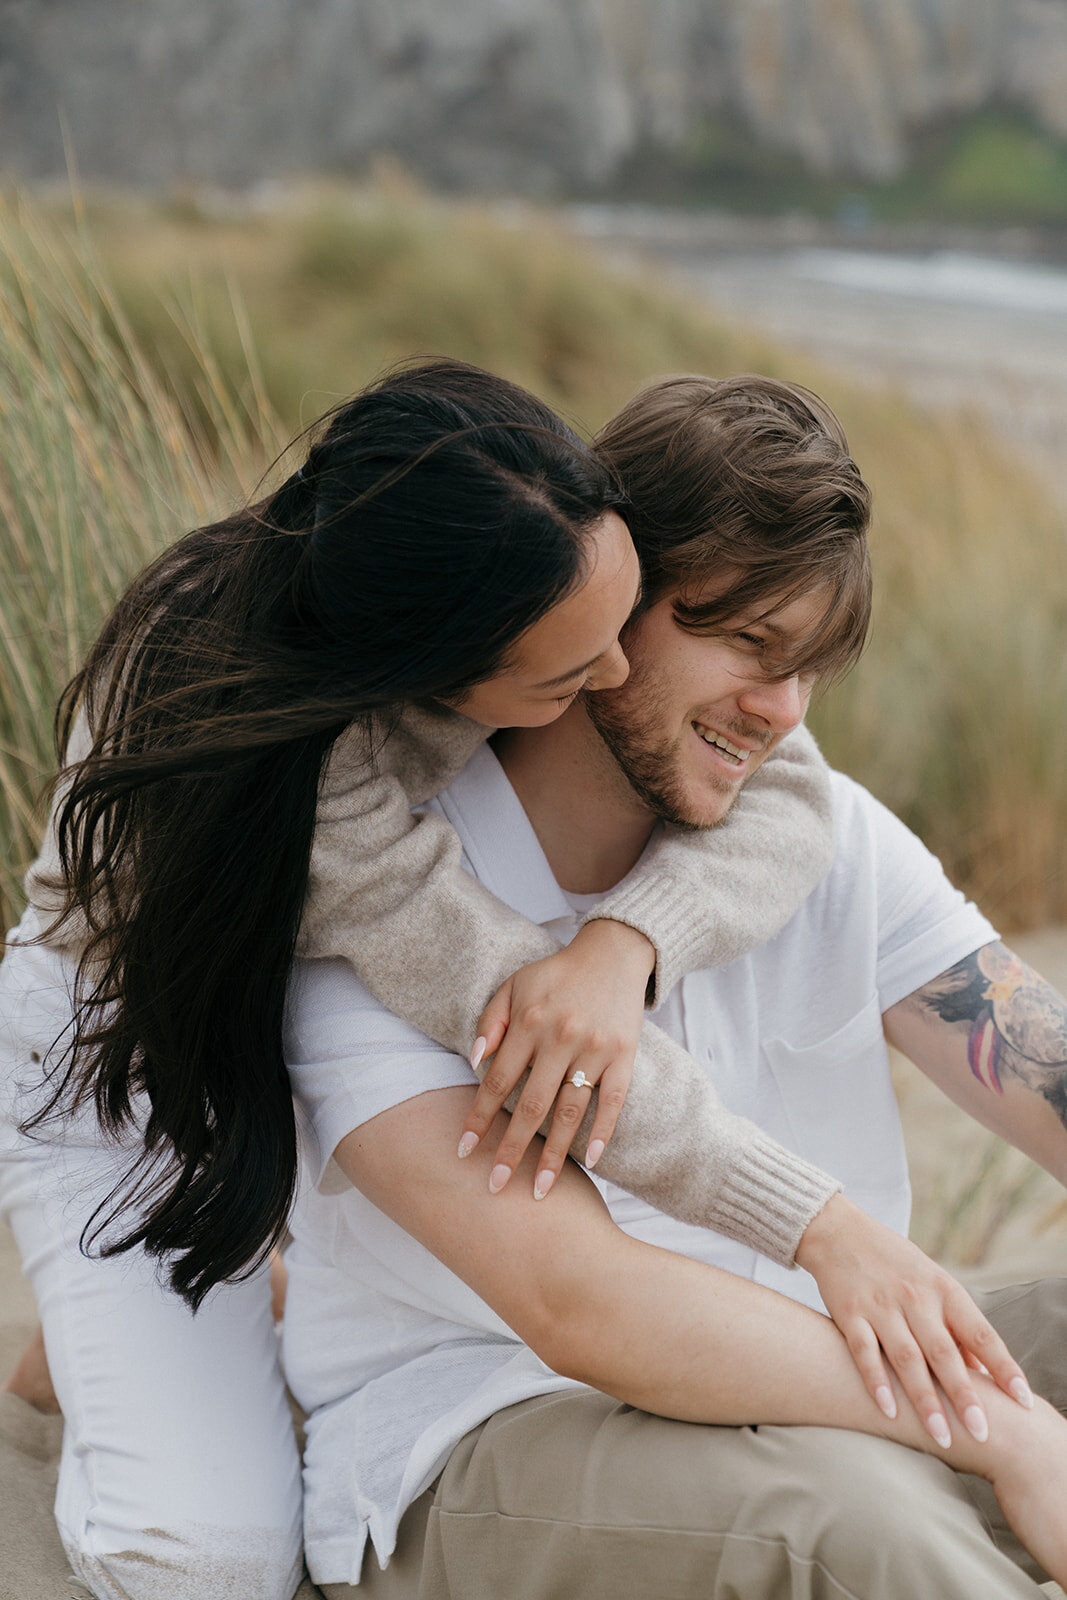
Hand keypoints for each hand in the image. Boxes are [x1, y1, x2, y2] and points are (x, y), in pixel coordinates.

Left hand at [457, 920, 655, 1198]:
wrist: (613, 953)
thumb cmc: (556, 974)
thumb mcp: (514, 985)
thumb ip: (491, 1022)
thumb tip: (472, 1062)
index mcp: (529, 1022)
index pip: (497, 1081)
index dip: (478, 1118)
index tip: (463, 1151)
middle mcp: (561, 1038)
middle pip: (532, 1105)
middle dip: (511, 1149)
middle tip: (496, 1187)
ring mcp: (596, 1049)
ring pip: (571, 1111)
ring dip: (555, 1154)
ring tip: (540, 1189)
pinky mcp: (625, 1055)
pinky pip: (614, 1100)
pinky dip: (604, 1131)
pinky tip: (594, 1161)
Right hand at [795, 1193, 1033, 1447]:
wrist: (839, 1231)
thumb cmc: (895, 1264)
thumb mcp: (933, 1283)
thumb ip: (956, 1327)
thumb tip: (984, 1374)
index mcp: (944, 1289)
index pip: (981, 1332)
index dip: (1003, 1367)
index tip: (1023, 1400)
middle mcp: (915, 1297)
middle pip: (944, 1353)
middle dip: (964, 1396)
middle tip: (981, 1433)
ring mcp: (881, 1305)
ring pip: (907, 1358)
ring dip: (925, 1400)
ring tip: (941, 1436)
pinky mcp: (850, 1312)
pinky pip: (864, 1352)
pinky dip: (876, 1382)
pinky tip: (889, 1410)